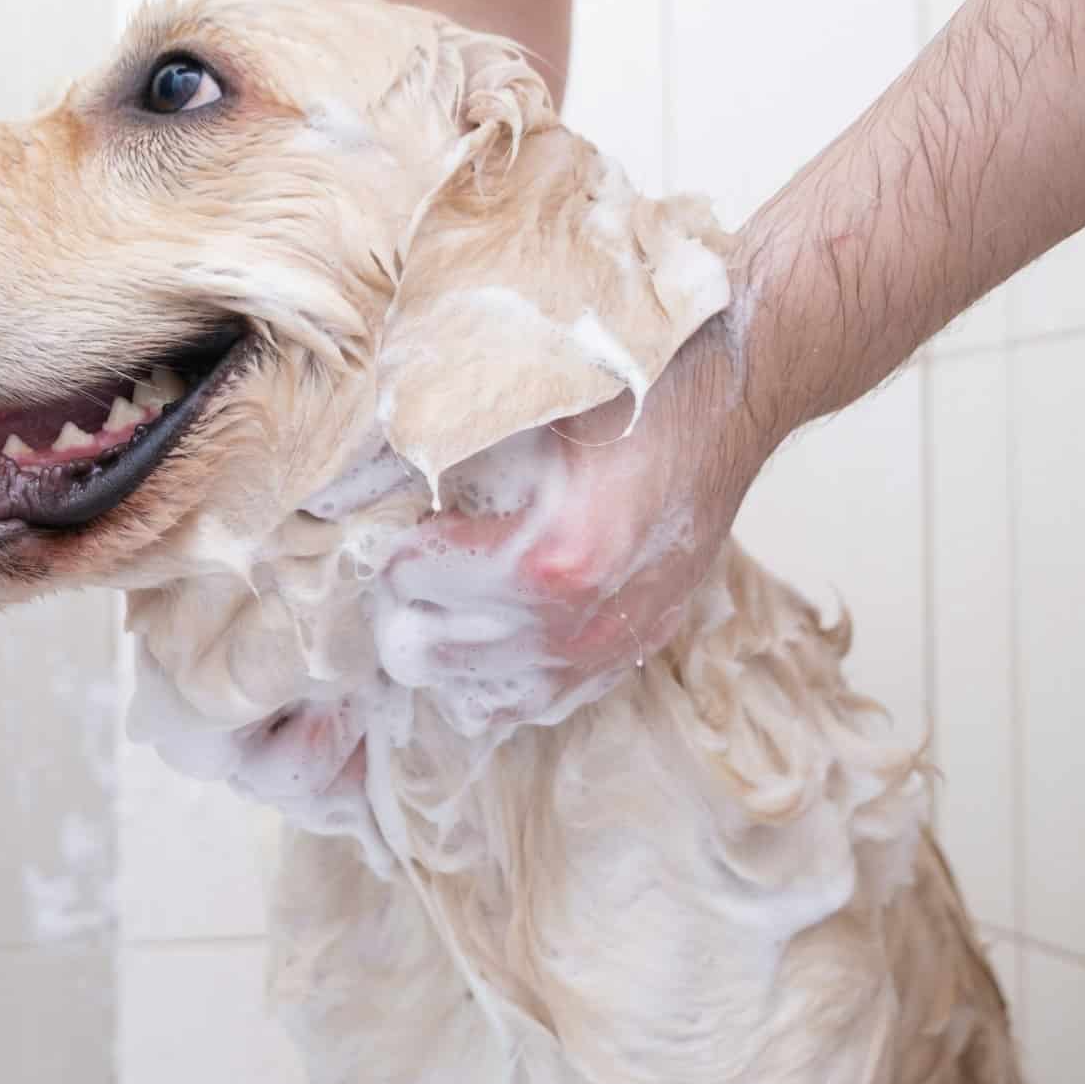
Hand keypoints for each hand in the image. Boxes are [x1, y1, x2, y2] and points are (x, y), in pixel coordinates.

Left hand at [384, 320, 776, 730]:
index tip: (401, 526)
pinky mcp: (641, 643)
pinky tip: (487, 644)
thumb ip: (437, 443)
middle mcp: (584, 616)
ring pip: (489, 694)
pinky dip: (504, 681)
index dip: (395, 548)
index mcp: (553, 555)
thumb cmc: (631, 382)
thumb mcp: (519, 398)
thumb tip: (349, 484)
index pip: (416, 582)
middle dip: (411, 607)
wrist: (736, 387)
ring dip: (451, 651)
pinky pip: (550, 701)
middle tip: (408, 571)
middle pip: (438, 650)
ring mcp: (617, 641)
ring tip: (437, 608)